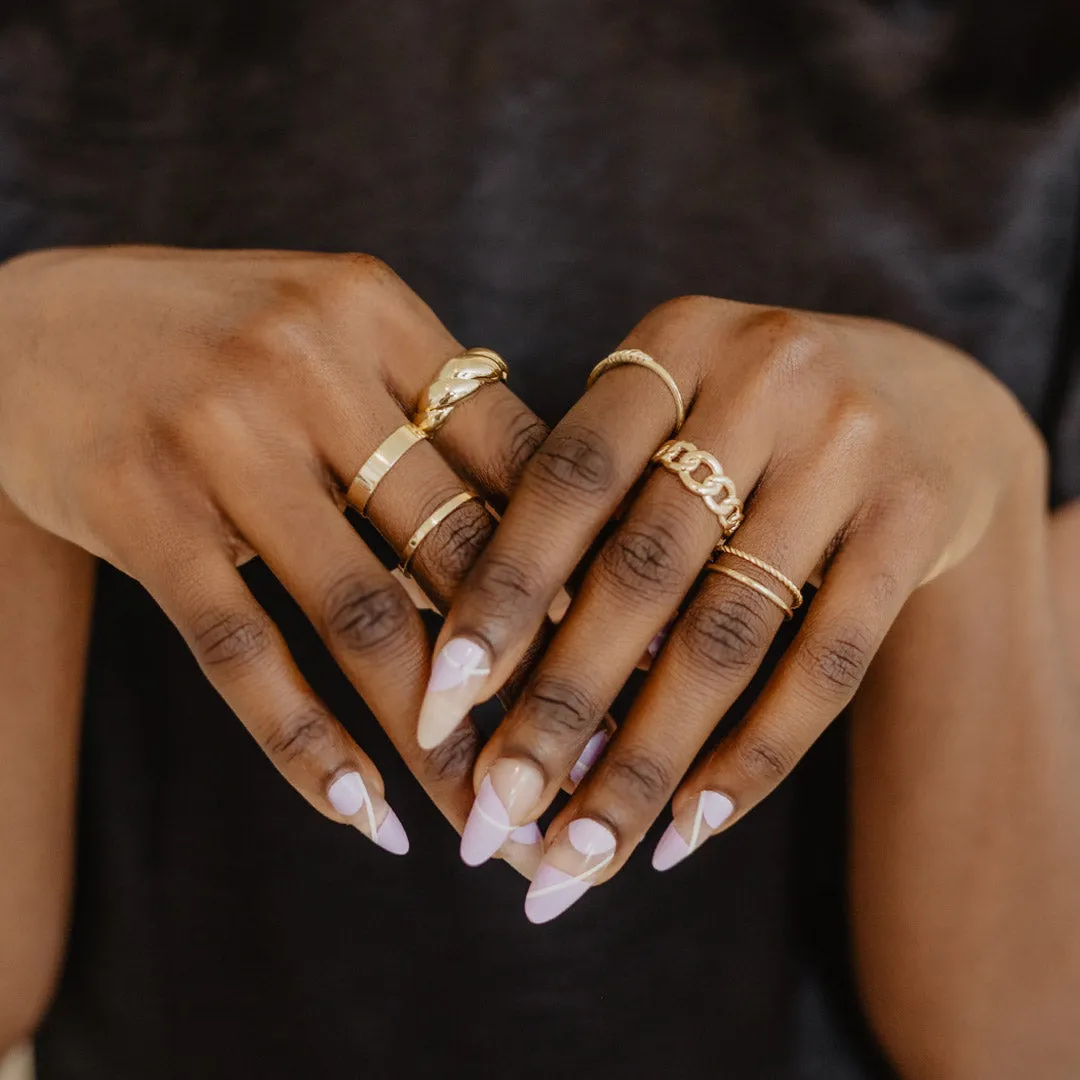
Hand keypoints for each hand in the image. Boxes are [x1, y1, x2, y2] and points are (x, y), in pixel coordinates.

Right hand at [0, 245, 548, 867]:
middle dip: (533, 680)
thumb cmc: (217, 347)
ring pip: (361, 615)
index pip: (519, 464)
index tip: (636, 671)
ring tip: (487, 823)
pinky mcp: (139, 505)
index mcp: (379, 312)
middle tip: (585, 773)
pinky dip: (305, 743)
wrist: (32, 325)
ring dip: (433, 738)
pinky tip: (363, 813)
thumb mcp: (331, 343)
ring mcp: (219, 434)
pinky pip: (238, 648)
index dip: (585, 577)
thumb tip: (546, 563)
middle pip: (458, 550)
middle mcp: (308, 361)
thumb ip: (429, 424)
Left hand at [418, 295, 1042, 918]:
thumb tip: (484, 685)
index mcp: (675, 342)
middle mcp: (766, 377)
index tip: (437, 707)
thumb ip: (590, 508)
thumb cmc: (744, 423)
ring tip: (580, 856)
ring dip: (646, 761)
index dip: (500, 596)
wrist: (925, 398)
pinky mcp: (917, 520)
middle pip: (641, 571)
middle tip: (494, 813)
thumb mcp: (667, 415)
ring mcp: (852, 447)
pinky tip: (689, 832)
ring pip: (728, 634)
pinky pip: (827, 663)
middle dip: (559, 706)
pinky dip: (753, 758)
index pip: (568, 480)